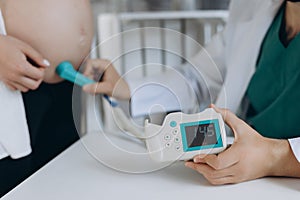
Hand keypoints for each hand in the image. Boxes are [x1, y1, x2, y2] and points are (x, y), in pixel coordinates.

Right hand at [0, 35, 49, 91]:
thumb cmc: (4, 44)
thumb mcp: (24, 47)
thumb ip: (37, 57)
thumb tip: (46, 64)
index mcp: (21, 67)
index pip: (39, 76)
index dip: (42, 70)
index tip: (39, 65)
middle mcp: (14, 75)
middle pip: (34, 85)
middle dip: (38, 78)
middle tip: (35, 70)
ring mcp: (8, 79)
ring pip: (25, 89)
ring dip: (29, 82)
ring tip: (27, 73)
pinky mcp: (4, 80)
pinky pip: (15, 88)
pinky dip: (20, 84)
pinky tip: (20, 75)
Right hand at [82, 59, 129, 99]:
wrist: (126, 93)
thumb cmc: (121, 88)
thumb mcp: (107, 88)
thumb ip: (95, 88)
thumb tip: (85, 87)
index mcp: (105, 64)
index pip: (90, 63)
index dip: (87, 71)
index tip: (87, 80)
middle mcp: (102, 66)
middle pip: (87, 70)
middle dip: (89, 80)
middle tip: (93, 87)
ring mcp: (100, 72)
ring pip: (88, 77)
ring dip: (90, 84)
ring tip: (97, 90)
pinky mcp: (99, 78)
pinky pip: (91, 81)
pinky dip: (92, 87)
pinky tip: (98, 90)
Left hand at [185, 104, 299, 184]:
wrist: (273, 157)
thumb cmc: (258, 144)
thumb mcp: (242, 127)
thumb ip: (227, 116)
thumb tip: (214, 108)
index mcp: (238, 154)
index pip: (218, 162)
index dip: (205, 160)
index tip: (196, 155)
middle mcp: (237, 167)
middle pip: (213, 173)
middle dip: (198, 168)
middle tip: (189, 161)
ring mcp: (237, 175)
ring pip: (215, 179)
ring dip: (202, 173)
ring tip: (194, 165)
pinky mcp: (236, 179)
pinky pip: (220, 181)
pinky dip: (210, 177)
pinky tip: (204, 170)